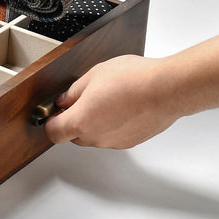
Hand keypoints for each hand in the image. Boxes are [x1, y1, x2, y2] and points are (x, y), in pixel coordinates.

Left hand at [43, 54, 181, 148]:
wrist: (168, 89)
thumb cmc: (133, 80)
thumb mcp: (93, 76)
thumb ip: (73, 92)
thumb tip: (65, 101)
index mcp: (81, 122)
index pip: (53, 132)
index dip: (51, 121)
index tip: (54, 111)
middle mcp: (97, 137)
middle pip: (73, 136)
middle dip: (72, 120)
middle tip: (80, 100)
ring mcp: (115, 142)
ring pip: (94, 136)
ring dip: (93, 123)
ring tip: (105, 98)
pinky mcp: (132, 141)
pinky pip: (112, 136)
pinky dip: (111, 125)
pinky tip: (120, 105)